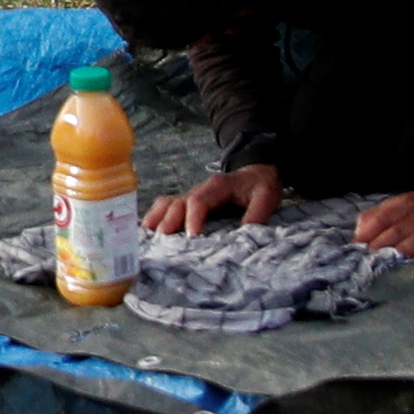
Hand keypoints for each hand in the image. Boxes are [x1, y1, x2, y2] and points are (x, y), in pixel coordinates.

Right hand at [145, 164, 284, 237]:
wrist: (256, 175)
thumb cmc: (259, 186)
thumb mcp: (266, 197)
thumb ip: (257, 213)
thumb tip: (245, 234)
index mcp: (217, 187)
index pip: (199, 200)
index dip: (193, 217)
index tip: (191, 236)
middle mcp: (200, 190)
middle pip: (177, 202)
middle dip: (168, 220)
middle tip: (162, 239)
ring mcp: (191, 197)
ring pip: (167, 203)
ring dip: (156, 219)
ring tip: (147, 237)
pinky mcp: (188, 205)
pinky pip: (167, 208)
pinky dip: (156, 219)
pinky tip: (148, 235)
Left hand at [354, 177, 413, 259]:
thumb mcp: (401, 205)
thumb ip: (378, 217)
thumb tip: (357, 234)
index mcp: (402, 205)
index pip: (378, 220)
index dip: (365, 236)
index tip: (355, 251)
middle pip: (395, 232)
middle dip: (380, 248)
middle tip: (369, 262)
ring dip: (403, 250)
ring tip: (392, 262)